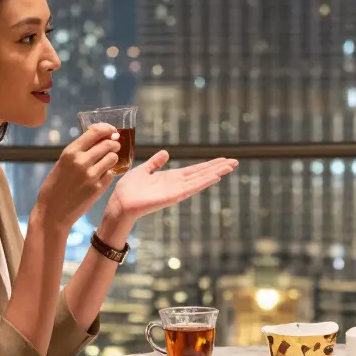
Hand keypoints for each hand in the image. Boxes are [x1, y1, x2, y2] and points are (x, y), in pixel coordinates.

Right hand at [36, 123, 120, 229]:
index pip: (95, 132)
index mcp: (70, 152)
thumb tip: (99, 139)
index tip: (112, 130)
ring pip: (113, 158)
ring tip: (106, 162)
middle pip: (108, 144)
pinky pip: (112, 174)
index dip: (107, 128)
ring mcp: (92, 175)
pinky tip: (102, 176)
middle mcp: (82, 161)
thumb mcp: (62, 163)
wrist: (53, 212)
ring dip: (113, 158)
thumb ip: (78, 151)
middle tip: (114, 146)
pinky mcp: (99, 188)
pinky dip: (109, 173)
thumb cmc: (55, 186)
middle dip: (113, 144)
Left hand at [104, 151, 237, 222]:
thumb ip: (155, 163)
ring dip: (216, 172)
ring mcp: (177, 190)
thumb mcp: (143, 170)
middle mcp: (177, 184)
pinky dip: (204, 182)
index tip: (223, 159)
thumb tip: (166, 153)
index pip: (195, 170)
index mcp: (171, 177)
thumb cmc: (129, 189)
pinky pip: (192, 187)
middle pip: (202, 173)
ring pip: (201, 179)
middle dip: (218, 167)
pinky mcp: (173, 196)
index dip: (209, 164)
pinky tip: (215, 177)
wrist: (121, 202)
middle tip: (235, 161)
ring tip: (231, 166)